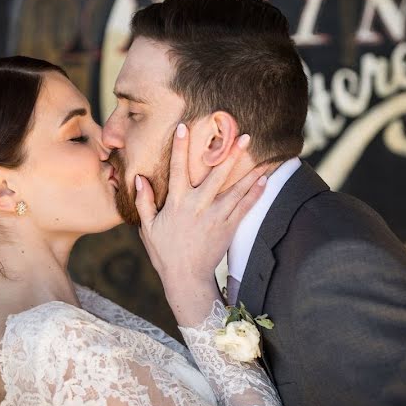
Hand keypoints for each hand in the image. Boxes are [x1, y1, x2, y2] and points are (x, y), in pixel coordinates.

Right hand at [135, 122, 267, 325]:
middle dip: (230, 154)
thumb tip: (140, 179)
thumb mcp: (148, 228)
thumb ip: (144, 202)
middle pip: (216, 175)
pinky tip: (265, 179)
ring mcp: (216, 217)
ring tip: (264, 155)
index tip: (185, 126)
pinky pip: (245, 207)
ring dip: (250, 170)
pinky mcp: (229, 228)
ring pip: (236, 189)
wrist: (186, 279)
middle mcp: (198, 206)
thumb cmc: (165, 253)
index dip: (180, 147)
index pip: (177, 169)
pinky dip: (255, 192)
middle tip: (244, 135)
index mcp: (177, 204)